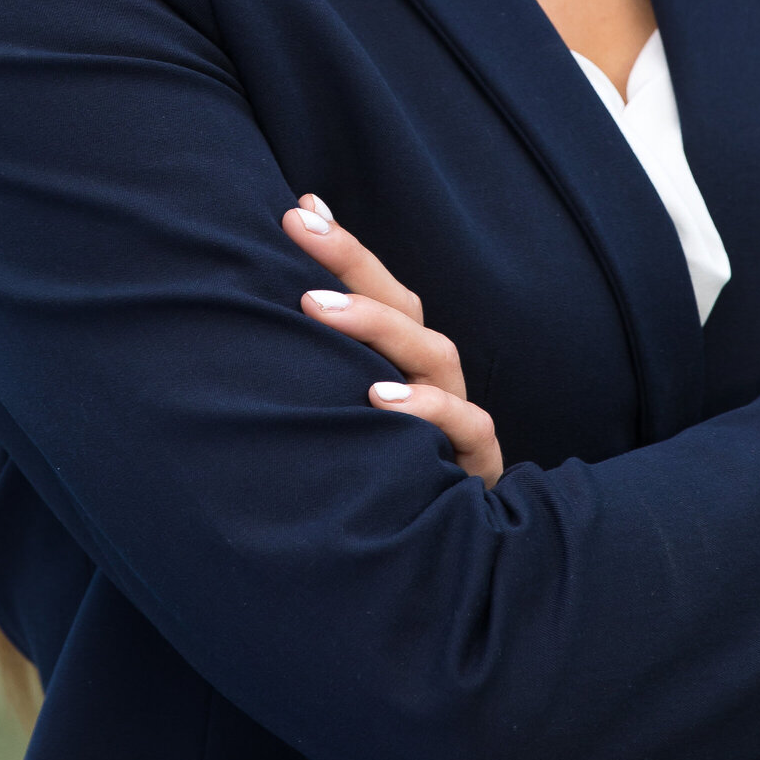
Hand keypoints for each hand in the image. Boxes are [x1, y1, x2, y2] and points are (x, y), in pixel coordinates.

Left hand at [282, 195, 503, 485]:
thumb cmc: (381, 462)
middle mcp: (430, 376)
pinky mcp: (475, 462)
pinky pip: (469, 428)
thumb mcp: (347, 403)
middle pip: (404, 307)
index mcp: (401, 356)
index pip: (376, 287)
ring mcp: (456, 415)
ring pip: (436, 356)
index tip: (298, 210)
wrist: (433, 549)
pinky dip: (431, 411)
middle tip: (300, 233)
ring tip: (320, 308)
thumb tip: (284, 259)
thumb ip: (322, 343)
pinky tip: (383, 403)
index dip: (342, 246)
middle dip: (352, 265)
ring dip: (380, 328)